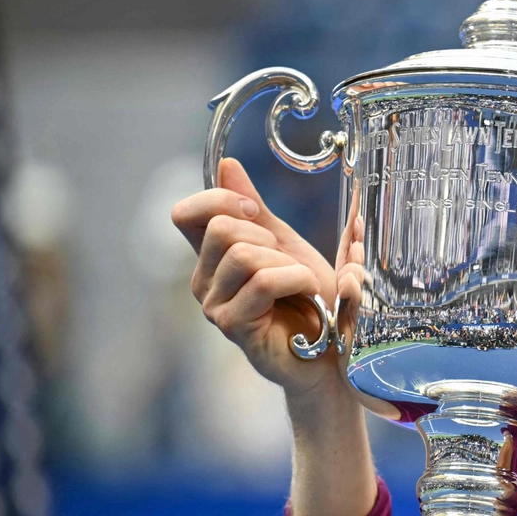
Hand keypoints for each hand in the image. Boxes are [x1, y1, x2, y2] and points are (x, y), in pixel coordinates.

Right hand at [171, 157, 362, 398]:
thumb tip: (226, 165)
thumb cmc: (309, 301)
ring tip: (301, 283)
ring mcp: (214, 306)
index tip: (254, 210)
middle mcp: (203, 282)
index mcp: (211, 258)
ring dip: (287, 263)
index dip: (219, 200)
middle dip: (267, 237)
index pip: (185, 214)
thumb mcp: (285, 245)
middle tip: (290, 263)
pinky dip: (295, 279)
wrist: (331, 350)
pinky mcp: (233, 326)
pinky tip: (307, 293)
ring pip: (242, 255)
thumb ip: (254, 210)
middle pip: (221, 229)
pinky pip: (262, 282)